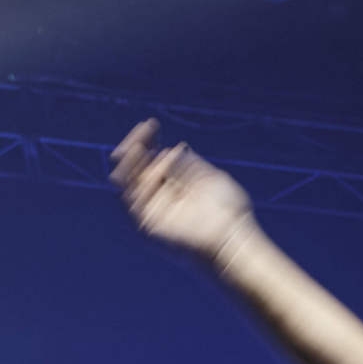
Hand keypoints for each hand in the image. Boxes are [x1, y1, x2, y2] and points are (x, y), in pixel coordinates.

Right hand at [110, 119, 256, 263]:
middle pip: (136, 166)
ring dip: (130, 158)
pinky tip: (140, 161)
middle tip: (142, 130)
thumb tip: (175, 148)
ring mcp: (152, 209)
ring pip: (129, 179)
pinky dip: (133, 177)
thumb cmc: (230, 211)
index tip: (152, 124)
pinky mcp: (146, 223)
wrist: (233, 239)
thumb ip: (192, 165)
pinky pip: (132, 195)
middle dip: (135, 145)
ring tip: (137, 142)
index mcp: (174, 184)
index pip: (152, 158)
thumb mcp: (212, 178)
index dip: (148, 141)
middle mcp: (160, 196)